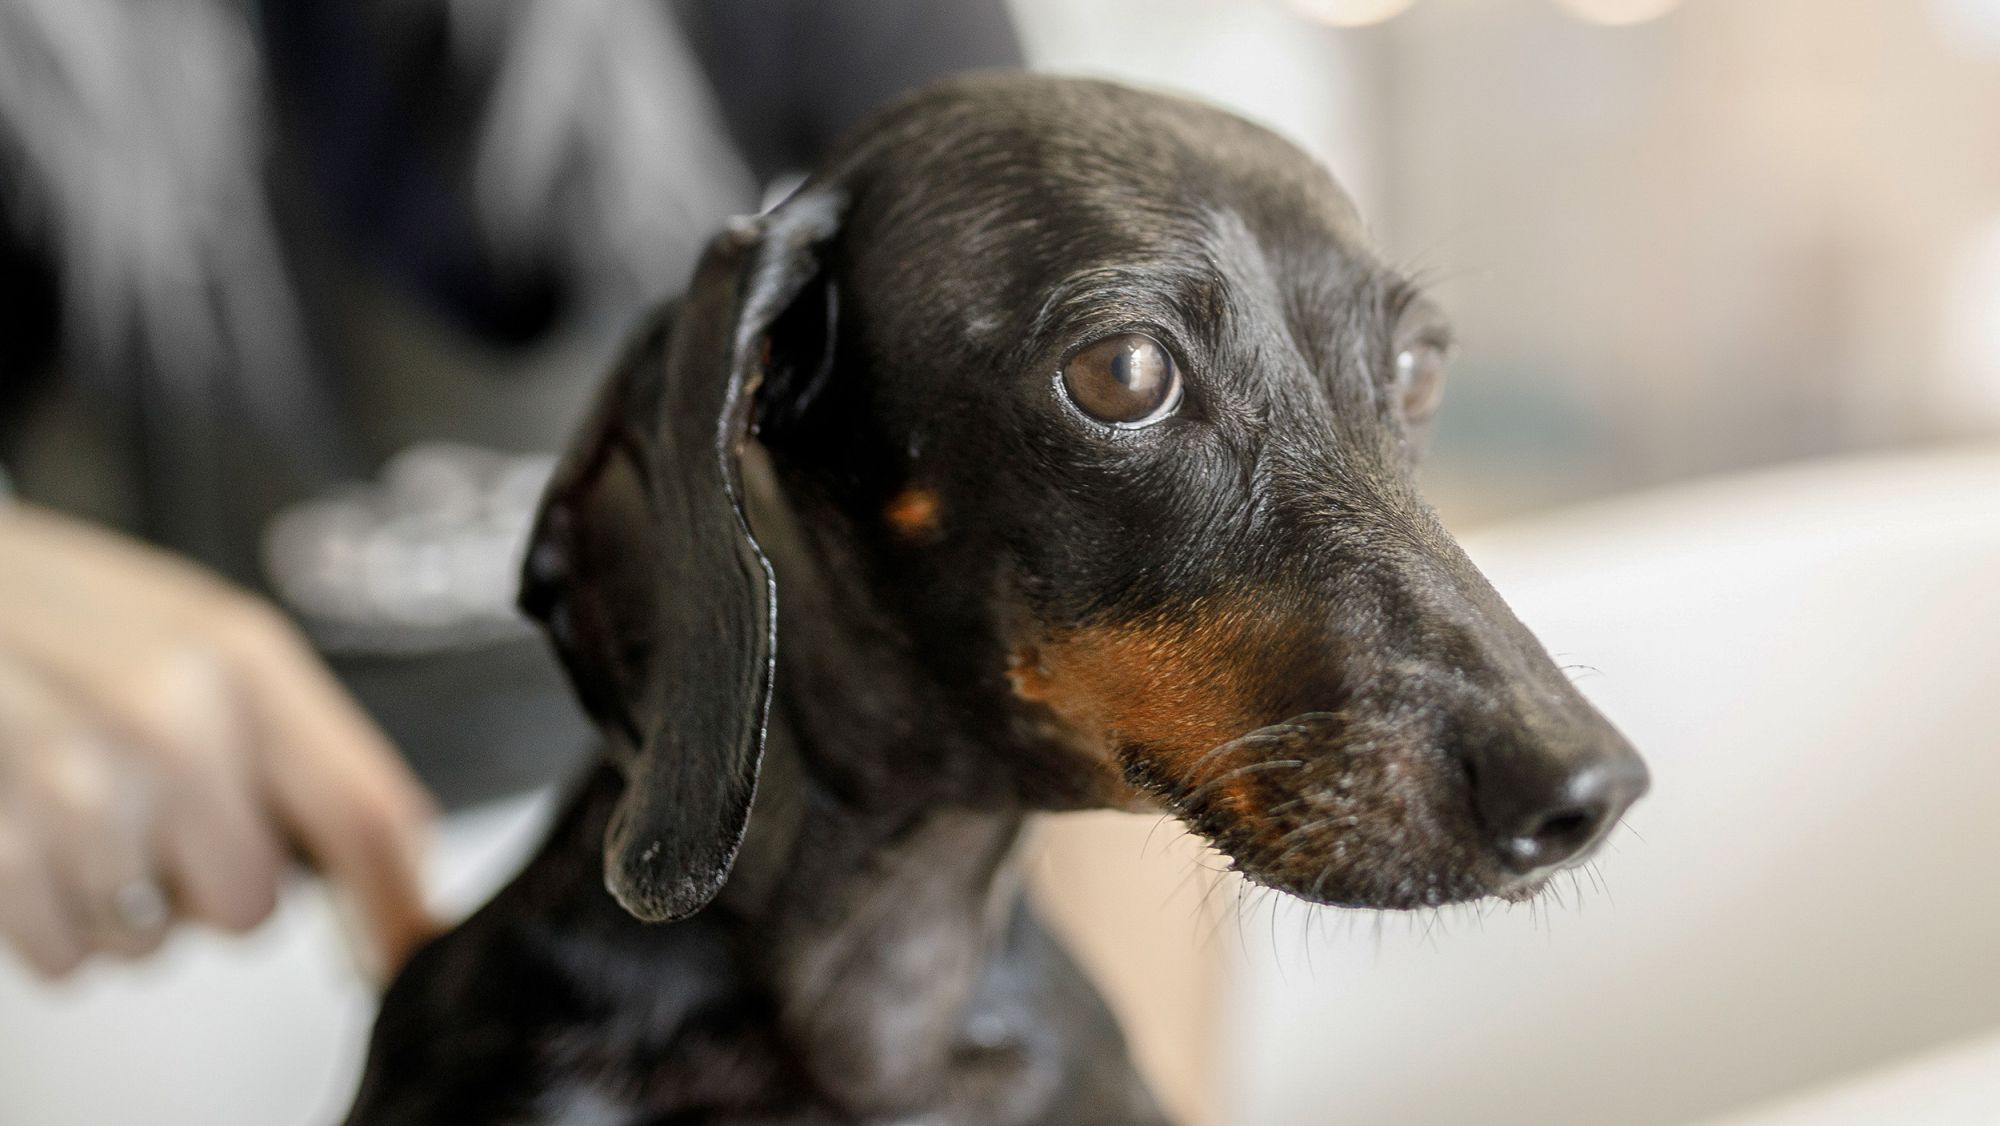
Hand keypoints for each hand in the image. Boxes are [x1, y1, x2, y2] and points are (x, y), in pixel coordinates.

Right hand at [0, 503, 437, 978]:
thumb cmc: (58, 610)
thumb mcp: (201, 638)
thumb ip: (294, 743)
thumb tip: (389, 867)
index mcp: (241, 659)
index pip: (360, 814)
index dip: (393, 906)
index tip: (405, 954)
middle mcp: (167, 719)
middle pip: (252, 905)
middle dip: (211, 885)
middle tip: (160, 818)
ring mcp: (73, 786)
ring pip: (152, 943)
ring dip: (123, 904)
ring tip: (80, 810)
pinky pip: (67, 958)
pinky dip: (51, 921)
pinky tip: (32, 835)